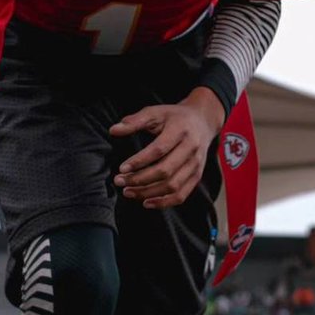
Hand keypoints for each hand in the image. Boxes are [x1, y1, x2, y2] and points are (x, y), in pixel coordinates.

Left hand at [110, 87, 223, 208]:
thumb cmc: (173, 117)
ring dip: (148, 193)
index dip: (140, 161)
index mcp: (180, 130)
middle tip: (119, 181)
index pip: (159, 150)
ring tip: (127, 192)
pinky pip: (181, 195)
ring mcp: (196, 165)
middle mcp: (191, 149)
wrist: (202, 122)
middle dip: (140, 179)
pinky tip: (145, 202)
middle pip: (165, 171)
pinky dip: (163, 202)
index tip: (121, 168)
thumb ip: (134, 121)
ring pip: (172, 186)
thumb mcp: (155, 112)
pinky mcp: (196, 177)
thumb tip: (113, 130)